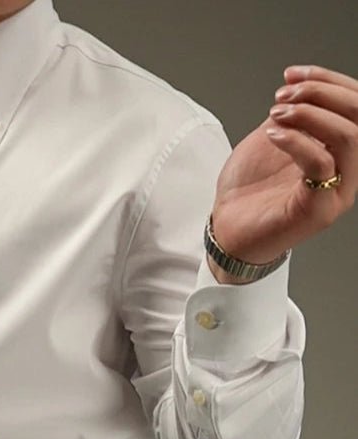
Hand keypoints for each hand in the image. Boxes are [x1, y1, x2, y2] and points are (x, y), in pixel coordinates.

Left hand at [210, 64, 356, 268]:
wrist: (227, 232)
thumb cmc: (248, 192)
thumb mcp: (273, 140)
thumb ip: (293, 116)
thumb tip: (300, 86)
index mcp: (340, 152)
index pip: (355, 106)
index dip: (328, 81)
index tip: (293, 72)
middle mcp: (346, 171)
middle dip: (322, 93)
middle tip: (286, 92)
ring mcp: (336, 192)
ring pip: (348, 137)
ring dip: (311, 115)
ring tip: (279, 111)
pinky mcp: (319, 209)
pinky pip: (320, 165)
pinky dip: (297, 141)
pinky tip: (273, 134)